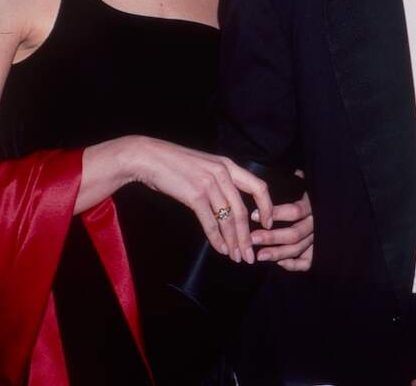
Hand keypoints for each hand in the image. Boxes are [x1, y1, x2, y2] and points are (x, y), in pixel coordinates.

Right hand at [118, 136, 272, 263]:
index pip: (259, 186)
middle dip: (248, 237)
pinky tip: (220, 249)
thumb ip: (219, 180)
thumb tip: (229, 205)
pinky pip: (211, 222)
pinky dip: (217, 239)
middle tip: (250, 255)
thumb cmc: (174, 163)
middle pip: (243, 211)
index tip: (267, 224)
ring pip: (229, 219)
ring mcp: (209, 184)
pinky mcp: (195, 195)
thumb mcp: (204, 165)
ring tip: (237, 257)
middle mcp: (223, 173)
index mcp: (228, 165)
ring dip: (234, 242)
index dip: (267, 207)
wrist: (149, 157)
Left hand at [251, 179, 312, 269]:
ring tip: (258, 255)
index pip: (295, 211)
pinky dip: (293, 264)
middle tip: (252, 239)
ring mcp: (317, 239)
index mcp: (313, 205)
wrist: (332, 208)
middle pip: (294, 234)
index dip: (276, 214)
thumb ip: (295, 178)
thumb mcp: (303, 181)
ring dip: (277, 253)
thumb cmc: (309, 191)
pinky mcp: (317, 251)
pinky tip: (279, 262)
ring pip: (298, 249)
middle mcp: (316, 223)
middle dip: (271, 237)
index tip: (254, 215)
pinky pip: (306, 262)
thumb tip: (289, 171)